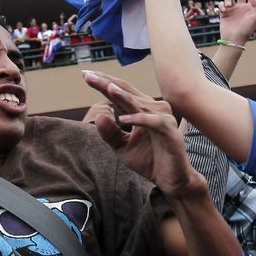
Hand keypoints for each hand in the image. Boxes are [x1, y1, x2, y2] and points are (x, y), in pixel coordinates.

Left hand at [82, 71, 202, 198]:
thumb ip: (110, 133)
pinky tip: (122, 119)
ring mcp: (163, 119)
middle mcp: (153, 109)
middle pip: (127, 92)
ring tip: (107, 88)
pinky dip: (138, 119)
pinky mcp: (170, 132)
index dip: (103, 82)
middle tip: (87, 75)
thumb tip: (98, 116)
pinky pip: (153, 122)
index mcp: (142, 109)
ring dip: (123, 96)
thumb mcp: (122, 147)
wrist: (171, 180)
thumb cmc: (149, 160)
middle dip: (107, 83)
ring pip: (140, 104)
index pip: (120, 92)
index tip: (84, 75)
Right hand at [219, 0, 255, 44]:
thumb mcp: (255, 17)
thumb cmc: (246, 30)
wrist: (233, 39)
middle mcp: (242, 6)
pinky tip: (224, 11)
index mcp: (250, 7)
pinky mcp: (224, 13)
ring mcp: (233, 9)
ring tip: (228, 6)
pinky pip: (222, 4)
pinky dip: (222, 5)